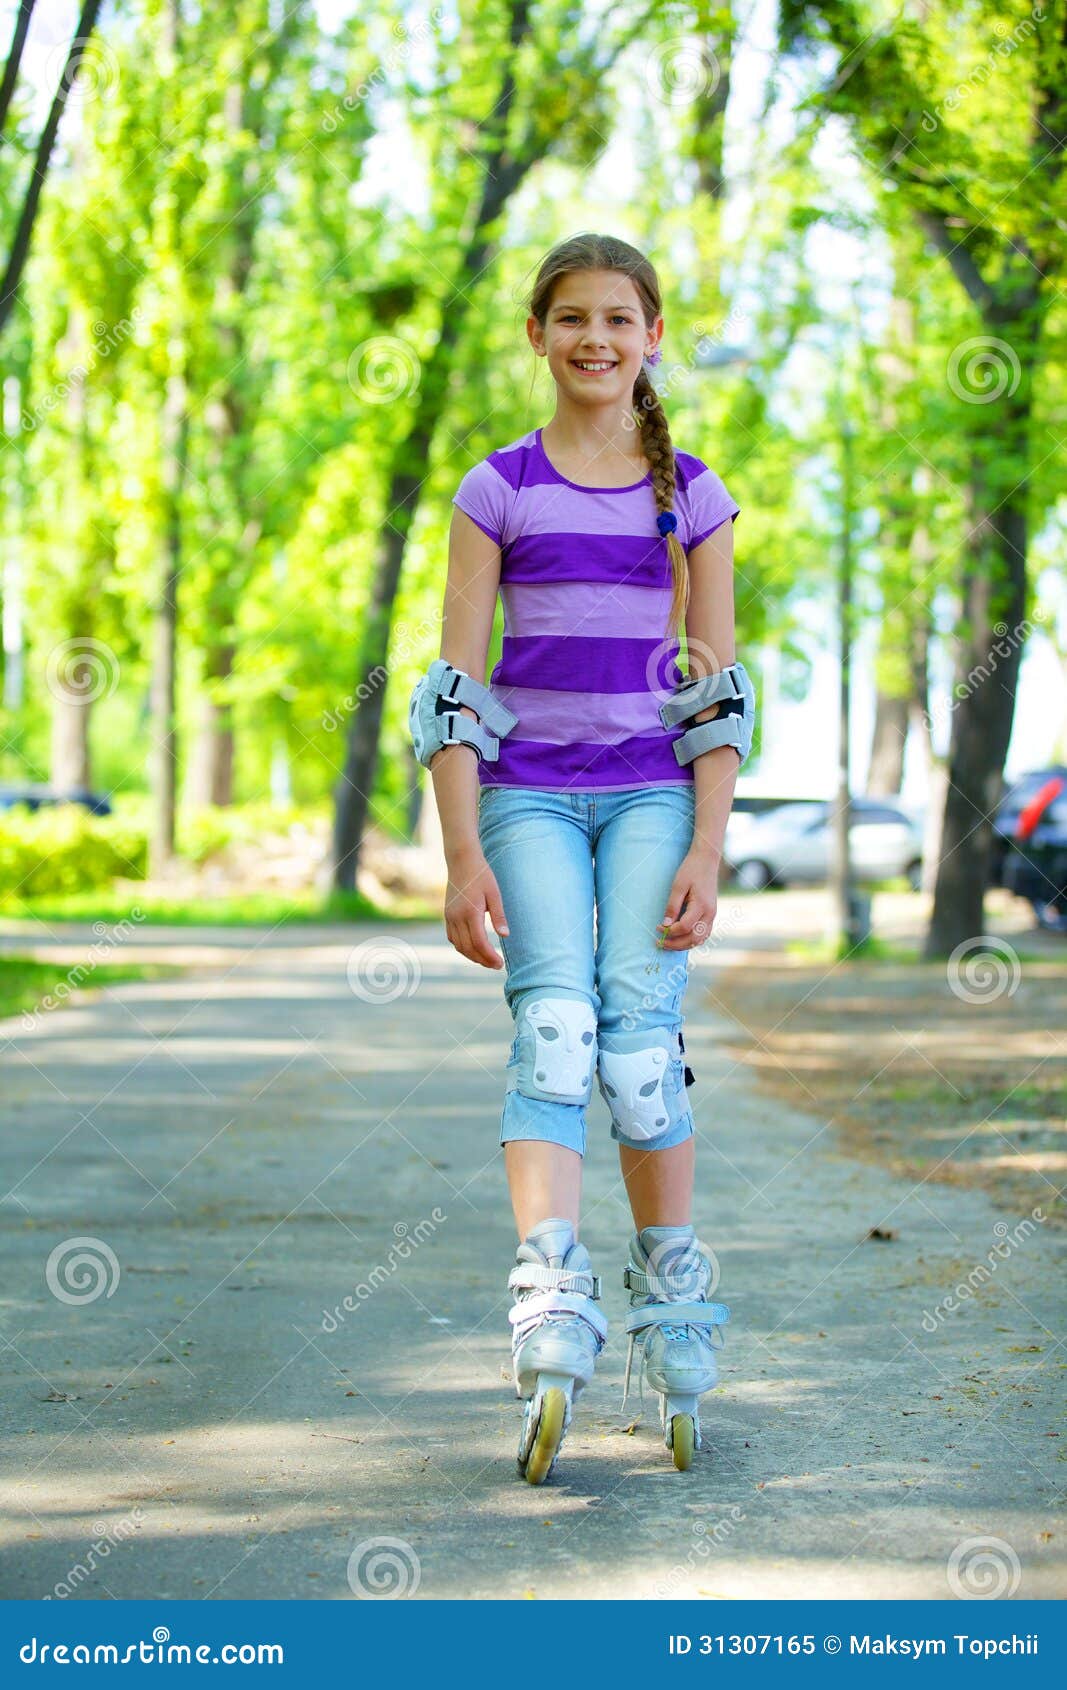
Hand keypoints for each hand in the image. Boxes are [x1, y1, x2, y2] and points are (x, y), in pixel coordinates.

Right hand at [444, 844, 508, 969]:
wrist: (461, 861)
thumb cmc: (482, 875)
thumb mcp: (495, 894)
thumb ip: (499, 916)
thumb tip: (505, 936)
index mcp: (470, 912)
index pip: (479, 943)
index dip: (489, 956)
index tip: (500, 963)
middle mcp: (457, 917)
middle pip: (468, 948)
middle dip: (482, 960)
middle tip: (497, 965)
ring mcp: (450, 916)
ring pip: (458, 945)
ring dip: (472, 956)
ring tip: (486, 960)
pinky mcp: (447, 914)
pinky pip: (452, 937)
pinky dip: (462, 947)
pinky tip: (473, 948)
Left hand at [656, 847, 718, 949]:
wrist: (706, 860)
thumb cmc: (691, 870)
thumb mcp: (678, 886)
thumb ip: (672, 906)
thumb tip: (665, 925)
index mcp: (702, 905)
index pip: (685, 927)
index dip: (670, 931)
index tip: (657, 927)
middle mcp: (710, 913)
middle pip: (694, 938)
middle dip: (676, 944)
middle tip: (660, 942)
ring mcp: (712, 915)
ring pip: (700, 939)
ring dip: (683, 944)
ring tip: (668, 943)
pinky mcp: (711, 915)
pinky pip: (703, 934)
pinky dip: (691, 940)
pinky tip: (679, 938)